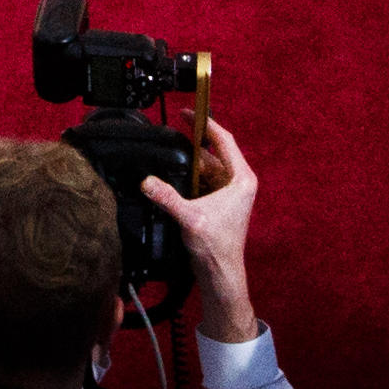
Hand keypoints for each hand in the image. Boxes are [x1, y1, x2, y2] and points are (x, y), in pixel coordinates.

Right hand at [142, 116, 260, 343]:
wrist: (221, 274)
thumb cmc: (217, 248)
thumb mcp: (190, 218)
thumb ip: (167, 197)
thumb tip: (147, 181)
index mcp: (241, 179)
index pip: (223, 140)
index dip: (205, 124)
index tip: (188, 113)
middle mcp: (238, 183)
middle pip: (213, 153)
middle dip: (192, 144)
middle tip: (171, 133)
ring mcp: (229, 193)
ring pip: (206, 168)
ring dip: (188, 164)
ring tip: (168, 156)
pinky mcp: (219, 204)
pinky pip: (202, 182)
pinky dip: (189, 178)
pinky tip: (173, 178)